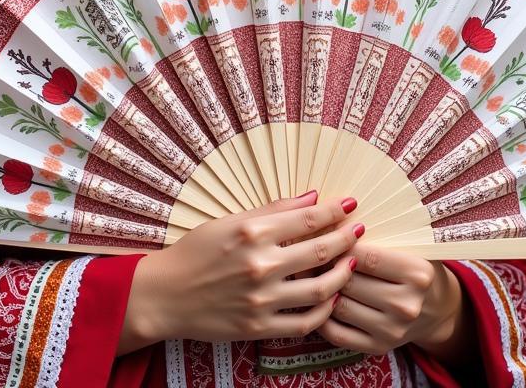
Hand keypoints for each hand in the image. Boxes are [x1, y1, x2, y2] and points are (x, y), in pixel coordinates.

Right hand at [119, 193, 361, 352]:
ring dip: (342, 274)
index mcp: (252, 232)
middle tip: (358, 229)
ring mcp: (261, 300)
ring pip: (320, 289)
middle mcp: (260, 265)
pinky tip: (331, 298)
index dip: (335, 211)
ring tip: (350, 263)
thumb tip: (311, 197)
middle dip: (346, 238)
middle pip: (320, 251)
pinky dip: (324, 311)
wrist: (166, 295)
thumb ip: (273, 210)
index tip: (351, 204)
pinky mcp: (259, 328)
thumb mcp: (230, 221)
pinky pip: (305, 322)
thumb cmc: (196, 251)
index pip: (308, 219)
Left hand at [318, 247, 466, 357]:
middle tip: (307, 252)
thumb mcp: (411, 245)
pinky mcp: (378, 347)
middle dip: (325, 265)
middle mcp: (407, 305)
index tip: (325, 233)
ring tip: (307, 272)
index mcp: (418, 274)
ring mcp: (393, 331)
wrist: (436, 310)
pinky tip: (315, 299)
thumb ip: (382, 233)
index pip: (367, 257)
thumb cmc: (416, 266)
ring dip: (320, 289)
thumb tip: (335, 221)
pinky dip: (321, 317)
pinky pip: (338, 334)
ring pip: (340, 307)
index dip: (341, 244)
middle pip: (350, 282)